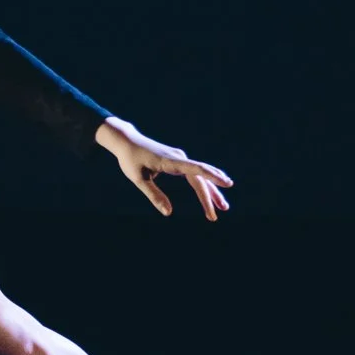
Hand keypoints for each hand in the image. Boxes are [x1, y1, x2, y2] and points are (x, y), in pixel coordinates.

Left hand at [95, 117, 232, 223]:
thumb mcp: (138, 179)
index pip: (196, 170)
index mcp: (171, 162)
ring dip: (212, 190)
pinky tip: (213, 191)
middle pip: (200, 178)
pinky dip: (205, 183)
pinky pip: (195, 173)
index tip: (226, 183)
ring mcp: (180, 159)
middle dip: (211, 196)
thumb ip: (154, 195)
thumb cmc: (130, 160)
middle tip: (221, 212)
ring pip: (200, 176)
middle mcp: (179, 158)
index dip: (212, 176)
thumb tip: (168, 213)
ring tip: (223, 207)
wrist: (127, 141)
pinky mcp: (178, 161)